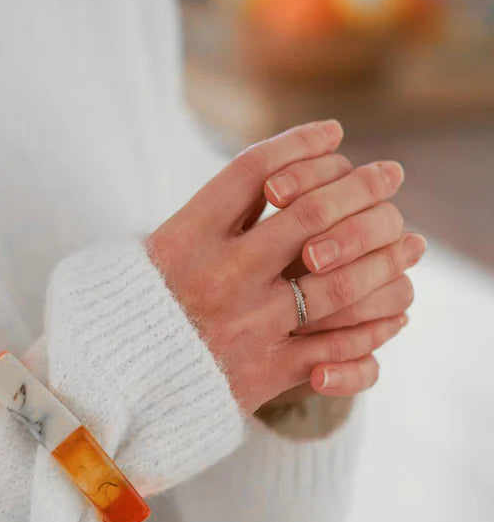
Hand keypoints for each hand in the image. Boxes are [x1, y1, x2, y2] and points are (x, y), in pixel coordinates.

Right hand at [145, 121, 424, 415]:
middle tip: (391, 174)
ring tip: (411, 241)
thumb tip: (281, 172)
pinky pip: (337, 348)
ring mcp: (246, 326)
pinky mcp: (263, 373)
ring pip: (338, 282)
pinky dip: (374, 327)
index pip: (254, 170)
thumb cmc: (134, 309)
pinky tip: (396, 310)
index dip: (301, 145)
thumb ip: (211, 214)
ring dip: (384, 256)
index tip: (334, 133)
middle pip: (310, 215)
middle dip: (362, 188)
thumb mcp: (153, 248)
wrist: (110, 388)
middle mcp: (220, 276)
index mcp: (185, 236)